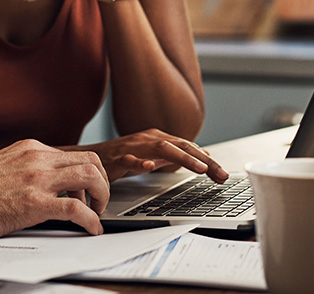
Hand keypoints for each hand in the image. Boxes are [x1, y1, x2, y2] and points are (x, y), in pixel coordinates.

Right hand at [0, 140, 109, 237]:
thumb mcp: (3, 166)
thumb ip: (25, 168)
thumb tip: (41, 183)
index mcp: (30, 149)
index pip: (74, 154)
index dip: (88, 174)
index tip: (86, 190)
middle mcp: (37, 158)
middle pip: (90, 160)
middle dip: (102, 182)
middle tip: (98, 202)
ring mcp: (37, 179)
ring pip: (90, 176)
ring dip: (102, 197)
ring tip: (96, 213)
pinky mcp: (33, 203)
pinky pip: (76, 208)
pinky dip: (91, 220)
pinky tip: (91, 229)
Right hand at [73, 129, 228, 182]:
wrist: (90, 158)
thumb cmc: (122, 158)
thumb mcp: (153, 156)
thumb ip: (175, 156)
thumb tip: (202, 156)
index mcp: (157, 138)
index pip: (188, 147)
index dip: (207, 161)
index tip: (223, 175)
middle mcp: (148, 139)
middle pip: (180, 146)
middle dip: (203, 160)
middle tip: (220, 175)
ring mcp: (132, 147)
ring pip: (161, 148)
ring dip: (182, 158)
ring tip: (199, 168)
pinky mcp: (117, 158)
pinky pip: (130, 160)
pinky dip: (141, 163)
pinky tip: (151, 167)